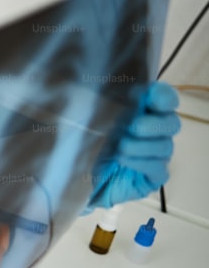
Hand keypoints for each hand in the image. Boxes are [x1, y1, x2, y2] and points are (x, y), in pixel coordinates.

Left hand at [88, 82, 180, 208]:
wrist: (95, 173)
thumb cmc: (103, 142)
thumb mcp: (106, 121)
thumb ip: (122, 106)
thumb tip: (135, 92)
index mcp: (150, 114)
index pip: (168, 100)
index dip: (163, 96)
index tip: (150, 95)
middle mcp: (161, 133)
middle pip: (172, 124)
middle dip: (154, 124)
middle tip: (133, 127)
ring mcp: (161, 155)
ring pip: (164, 146)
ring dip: (141, 145)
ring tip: (121, 147)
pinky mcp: (157, 175)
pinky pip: (156, 168)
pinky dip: (139, 162)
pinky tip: (123, 159)